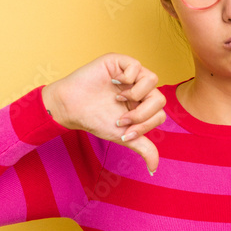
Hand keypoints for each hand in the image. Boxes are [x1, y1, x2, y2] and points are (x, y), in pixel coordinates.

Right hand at [42, 53, 164, 174]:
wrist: (71, 107)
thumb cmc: (95, 120)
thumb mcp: (122, 137)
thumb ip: (143, 148)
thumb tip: (154, 169)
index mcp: (144, 105)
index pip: (159, 114)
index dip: (144, 126)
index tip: (123, 132)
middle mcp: (140, 89)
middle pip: (159, 99)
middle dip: (141, 114)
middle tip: (120, 119)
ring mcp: (132, 74)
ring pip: (153, 80)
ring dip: (136, 95)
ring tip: (118, 99)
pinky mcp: (120, 62)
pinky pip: (137, 66)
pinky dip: (128, 78)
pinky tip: (113, 82)